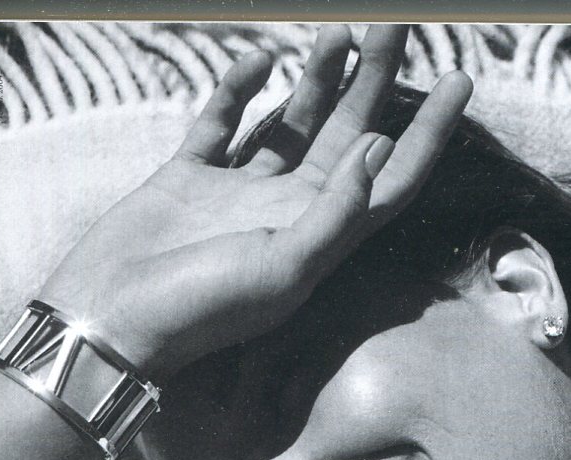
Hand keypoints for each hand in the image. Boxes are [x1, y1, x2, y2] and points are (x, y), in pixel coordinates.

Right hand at [40, 25, 471, 379]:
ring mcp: (238, 196)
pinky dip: (241, 91)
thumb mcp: (283, 267)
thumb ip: (335, 211)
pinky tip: (259, 59)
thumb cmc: (202, 309)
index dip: (430, 133)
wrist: (111, 321)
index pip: (392, 179)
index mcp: (320, 236)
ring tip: (341, 31)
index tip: (459, 80)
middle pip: (348, 138)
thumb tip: (380, 146)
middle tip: (397, 26)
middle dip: (376, 84)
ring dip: (319, 81)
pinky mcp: (189, 181)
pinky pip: (223, 126)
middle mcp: (287, 213)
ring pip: (292, 126)